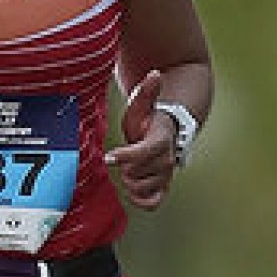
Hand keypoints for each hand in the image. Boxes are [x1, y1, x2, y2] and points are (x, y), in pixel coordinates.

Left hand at [105, 70, 177, 210]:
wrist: (163, 135)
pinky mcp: (163, 188)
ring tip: (129, 169)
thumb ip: (148, 91)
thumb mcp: (143, 105)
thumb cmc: (147, 120)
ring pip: (142, 188)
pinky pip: (153, 203)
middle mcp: (167, 159)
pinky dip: (140, 200)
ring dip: (130, 182)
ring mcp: (166, 175)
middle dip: (125, 167)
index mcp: (161, 139)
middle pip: (137, 172)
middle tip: (123, 157)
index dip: (125, 156)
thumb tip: (155, 74)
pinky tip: (132, 190)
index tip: (109, 156)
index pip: (144, 152)